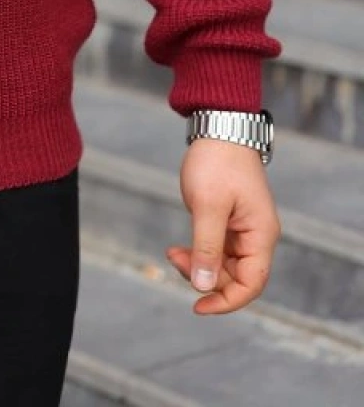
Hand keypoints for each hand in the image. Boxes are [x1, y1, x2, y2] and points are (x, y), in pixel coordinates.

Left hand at [166, 138, 281, 314]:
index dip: (226, 301)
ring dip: (199, 265)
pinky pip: (217, 250)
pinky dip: (198, 252)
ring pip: (223, 266)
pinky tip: (179, 248)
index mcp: (261, 235)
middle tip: (174, 259)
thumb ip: (207, 248)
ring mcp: (243, 229)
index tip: (197, 306)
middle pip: (235, 278)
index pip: (251, 285)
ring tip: (172, 252)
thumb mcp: (207, 206)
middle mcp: (257, 236)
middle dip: (204, 278)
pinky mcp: (229, 221)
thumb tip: (204, 286)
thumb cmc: (217, 162)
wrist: (218, 126)